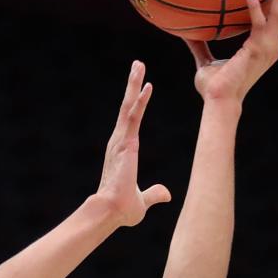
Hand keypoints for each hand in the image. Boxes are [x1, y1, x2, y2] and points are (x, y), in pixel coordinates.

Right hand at [96, 61, 171, 227]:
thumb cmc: (121, 209)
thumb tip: (167, 194)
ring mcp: (120, 141)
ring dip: (133, 85)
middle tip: (137, 64)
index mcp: (124, 150)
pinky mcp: (124, 144)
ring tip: (138, 65)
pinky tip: (146, 86)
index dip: (136, 102)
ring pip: (128, 107)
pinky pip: (132, 118)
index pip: (131, 120)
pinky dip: (139, 101)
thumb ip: (154, 194)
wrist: (110, 213)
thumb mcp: (143, 201)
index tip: (142, 86)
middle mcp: (119, 142)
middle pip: (127, 107)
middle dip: (132, 85)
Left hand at [185, 0, 277, 103]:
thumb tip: (185, 34)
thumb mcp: (206, 62)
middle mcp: (272, 47)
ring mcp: (268, 48)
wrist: (218, 102)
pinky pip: (259, 22)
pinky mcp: (258, 50)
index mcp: (265, 49)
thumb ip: (200, 46)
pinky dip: (254, 6)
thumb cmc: (214, 88)